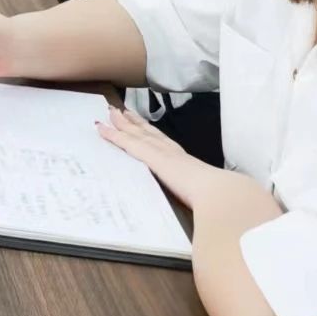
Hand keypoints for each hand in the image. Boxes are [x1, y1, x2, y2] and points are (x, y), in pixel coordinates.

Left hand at [97, 106, 235, 209]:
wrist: (216, 193)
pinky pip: (124, 141)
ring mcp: (158, 151)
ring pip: (135, 132)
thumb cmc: (214, 197)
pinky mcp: (147, 155)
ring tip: (111, 112)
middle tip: (122, 111)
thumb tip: (201, 204)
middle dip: (135, 122)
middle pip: (147, 132)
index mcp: (184, 160)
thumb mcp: (203, 193)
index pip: (164, 142)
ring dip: (121, 122)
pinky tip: (100, 128)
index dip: (151, 132)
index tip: (143, 124)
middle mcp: (170, 150)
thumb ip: (198, 194)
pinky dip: (111, 133)